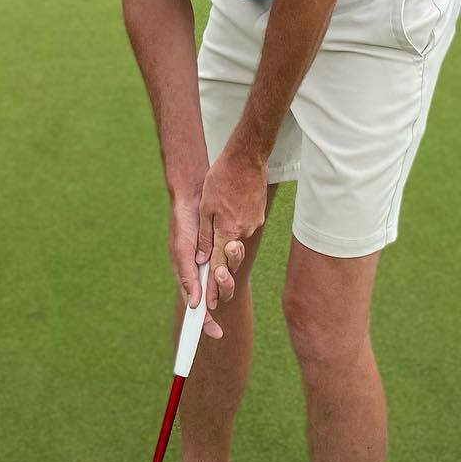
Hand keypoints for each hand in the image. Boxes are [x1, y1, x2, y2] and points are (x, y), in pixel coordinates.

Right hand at [169, 199, 223, 341]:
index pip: (197, 307)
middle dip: (223, 288)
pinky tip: (232, 245)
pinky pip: (235, 259)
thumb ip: (187, 277)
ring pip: (229, 278)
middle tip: (221, 274)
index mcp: (187, 277)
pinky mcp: (225, 248)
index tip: (217, 334)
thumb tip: (194, 305)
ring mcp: (214, 261)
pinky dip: (235, 255)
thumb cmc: (183, 224)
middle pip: (218, 294)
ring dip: (230, 270)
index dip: (206, 323)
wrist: (194, 195)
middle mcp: (202, 273)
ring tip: (227, 255)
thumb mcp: (182, 250)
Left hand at [196, 150, 267, 316]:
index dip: (214, 285)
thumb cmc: (221, 179)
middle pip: (230, 259)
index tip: (210, 304)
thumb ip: (206, 236)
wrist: (247, 157)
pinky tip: (229, 226)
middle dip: (222, 276)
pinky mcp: (258, 216)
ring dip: (227, 249)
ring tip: (217, 261)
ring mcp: (253, 224)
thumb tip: (203, 259)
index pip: (220, 266)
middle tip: (214, 291)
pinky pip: (243, 229)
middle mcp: (243, 232)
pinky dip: (235, 231)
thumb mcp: (207, 208)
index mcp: (228, 232)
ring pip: (236, 242)